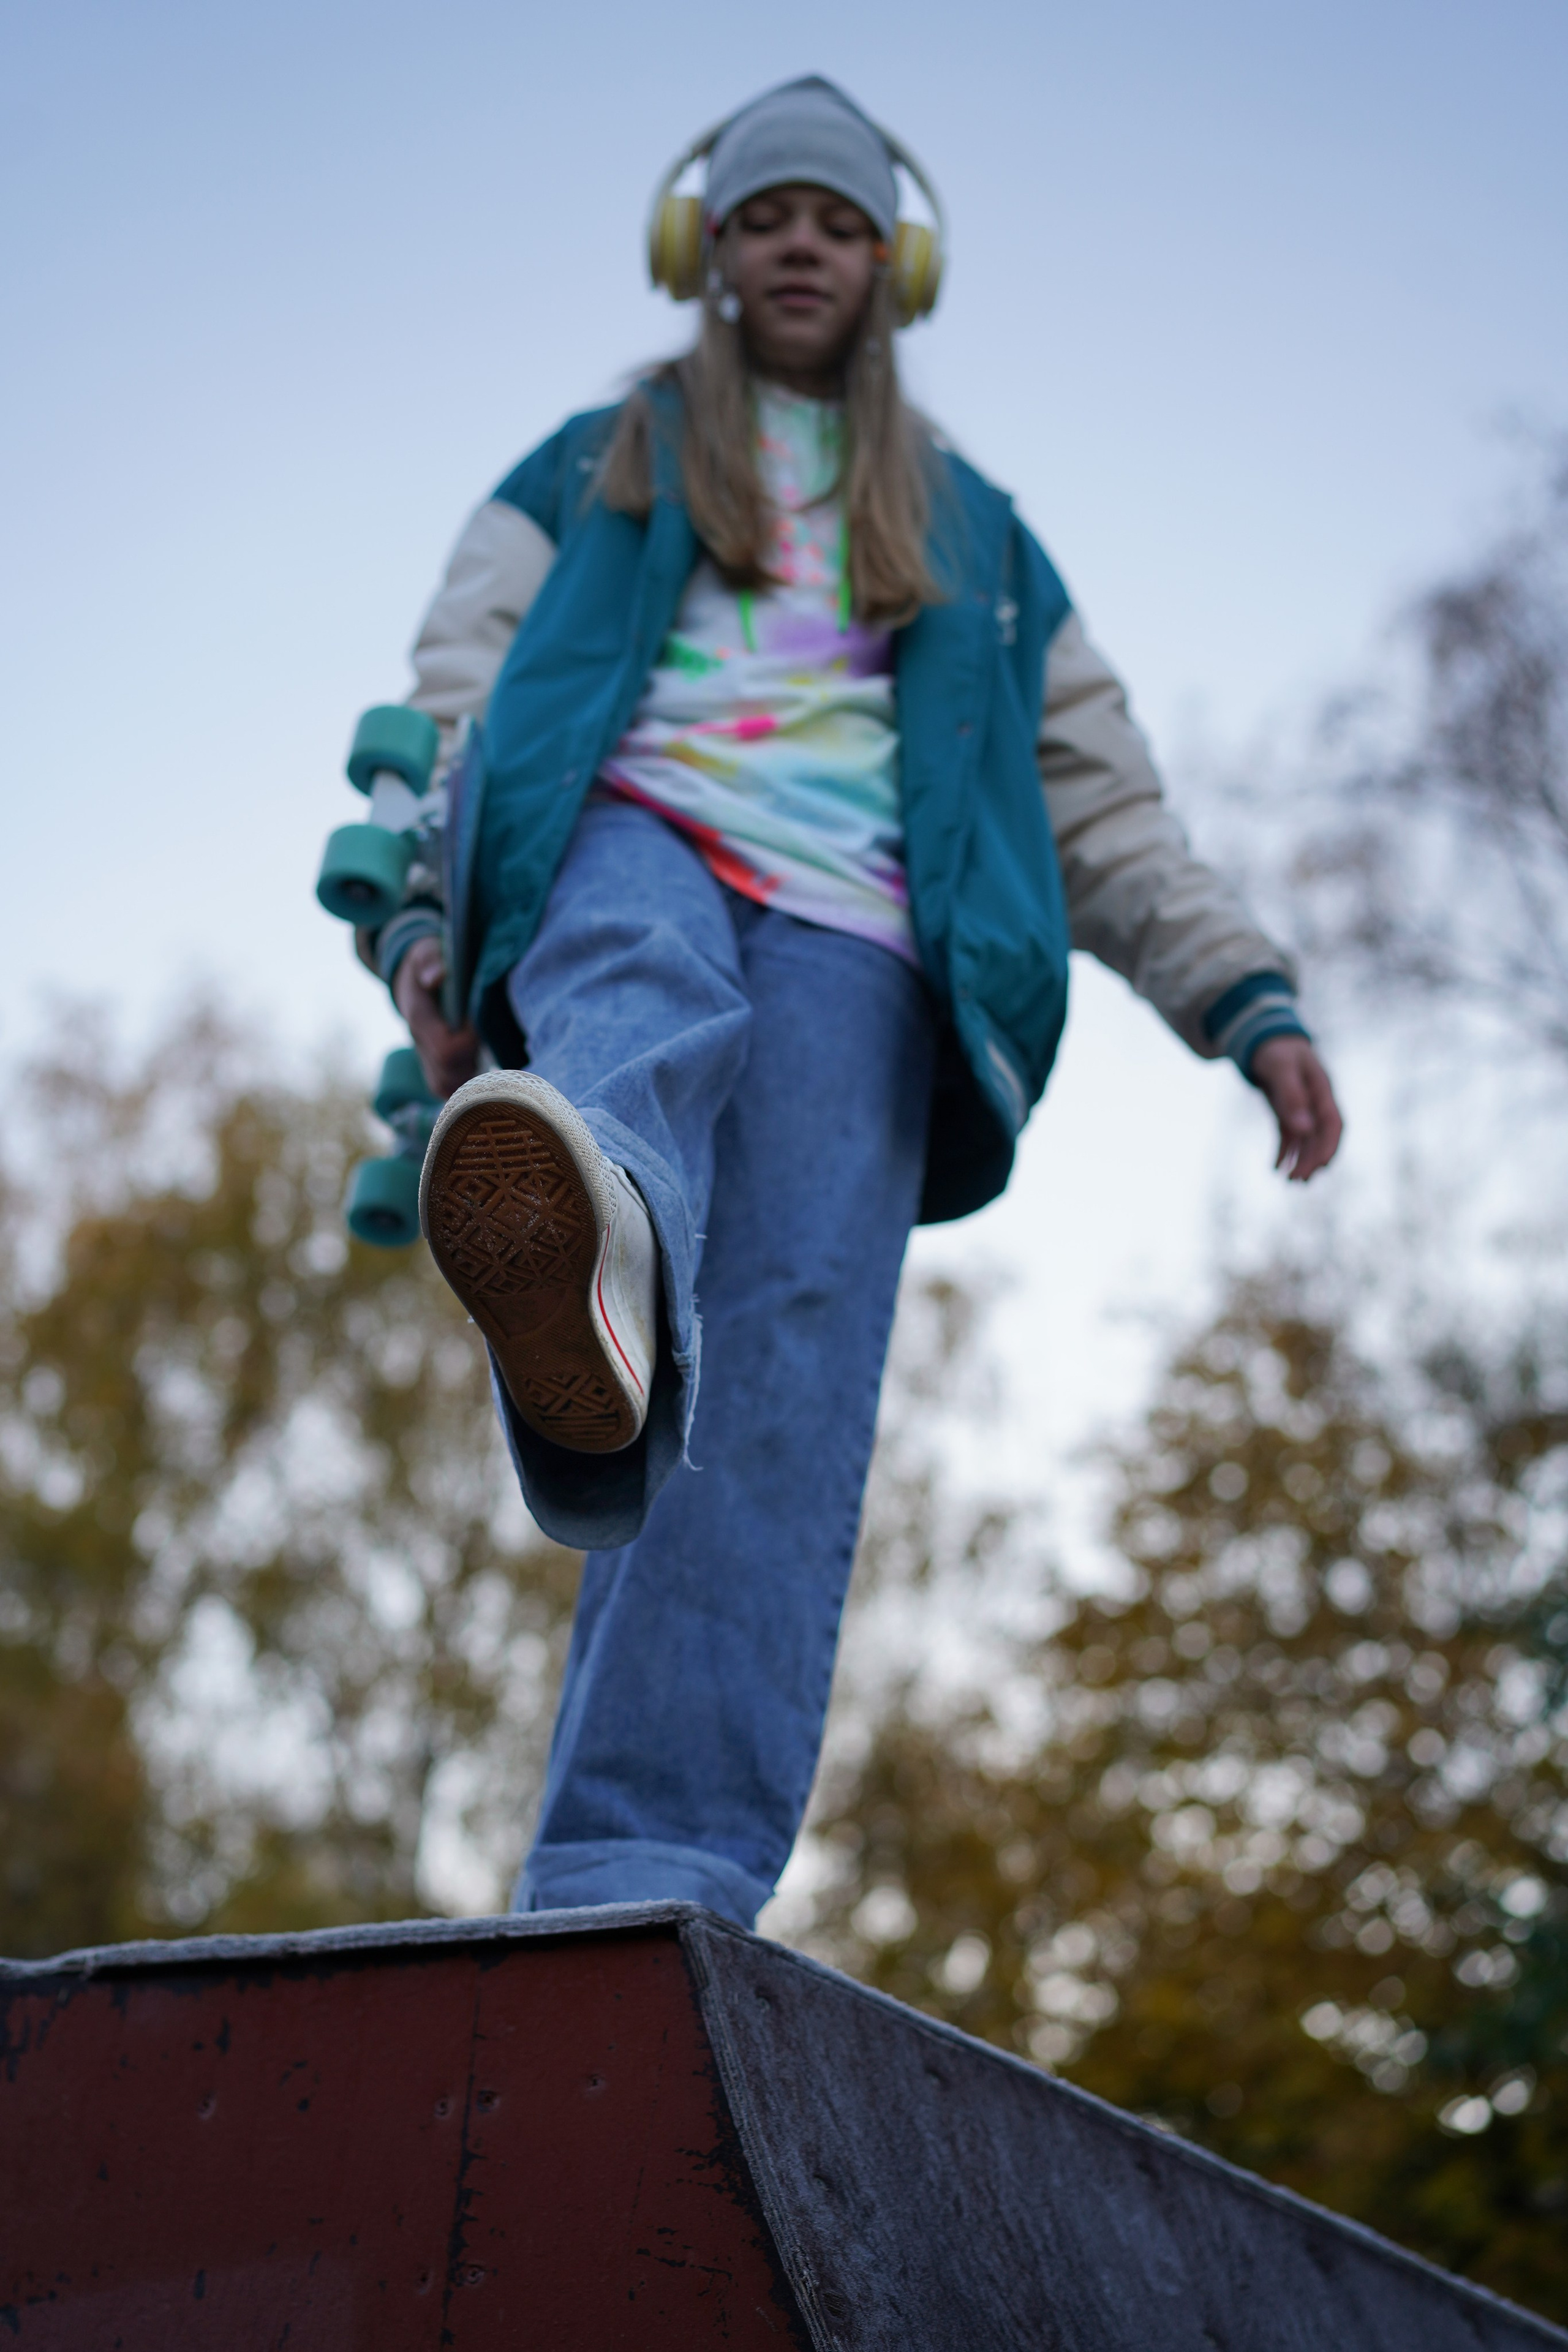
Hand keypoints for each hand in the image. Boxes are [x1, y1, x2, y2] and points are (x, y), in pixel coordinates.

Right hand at [393, 936, 479, 1098]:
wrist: (413, 976)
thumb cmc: (427, 960)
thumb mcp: (426, 951)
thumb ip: (430, 960)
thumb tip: (437, 976)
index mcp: (419, 1016)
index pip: (445, 1048)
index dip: (469, 1042)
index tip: (480, 1025)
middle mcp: (419, 1042)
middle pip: (447, 1073)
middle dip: (472, 1060)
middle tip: (487, 1041)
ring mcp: (424, 1056)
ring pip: (445, 1086)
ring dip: (470, 1077)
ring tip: (485, 1055)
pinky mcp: (433, 1065)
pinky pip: (445, 1088)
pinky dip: (465, 1086)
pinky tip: (481, 1069)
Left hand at [1250, 1036, 1342, 1181]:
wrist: (1266, 1038)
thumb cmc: (1276, 1050)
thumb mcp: (1281, 1069)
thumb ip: (1292, 1096)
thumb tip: (1304, 1129)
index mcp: (1321, 1090)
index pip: (1333, 1123)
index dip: (1330, 1145)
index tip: (1322, 1166)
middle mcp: (1315, 1102)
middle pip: (1320, 1136)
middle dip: (1312, 1159)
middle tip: (1299, 1181)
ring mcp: (1302, 1108)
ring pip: (1306, 1140)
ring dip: (1300, 1160)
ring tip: (1290, 1181)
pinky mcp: (1288, 1112)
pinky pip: (1289, 1136)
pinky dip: (1284, 1152)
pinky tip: (1276, 1168)